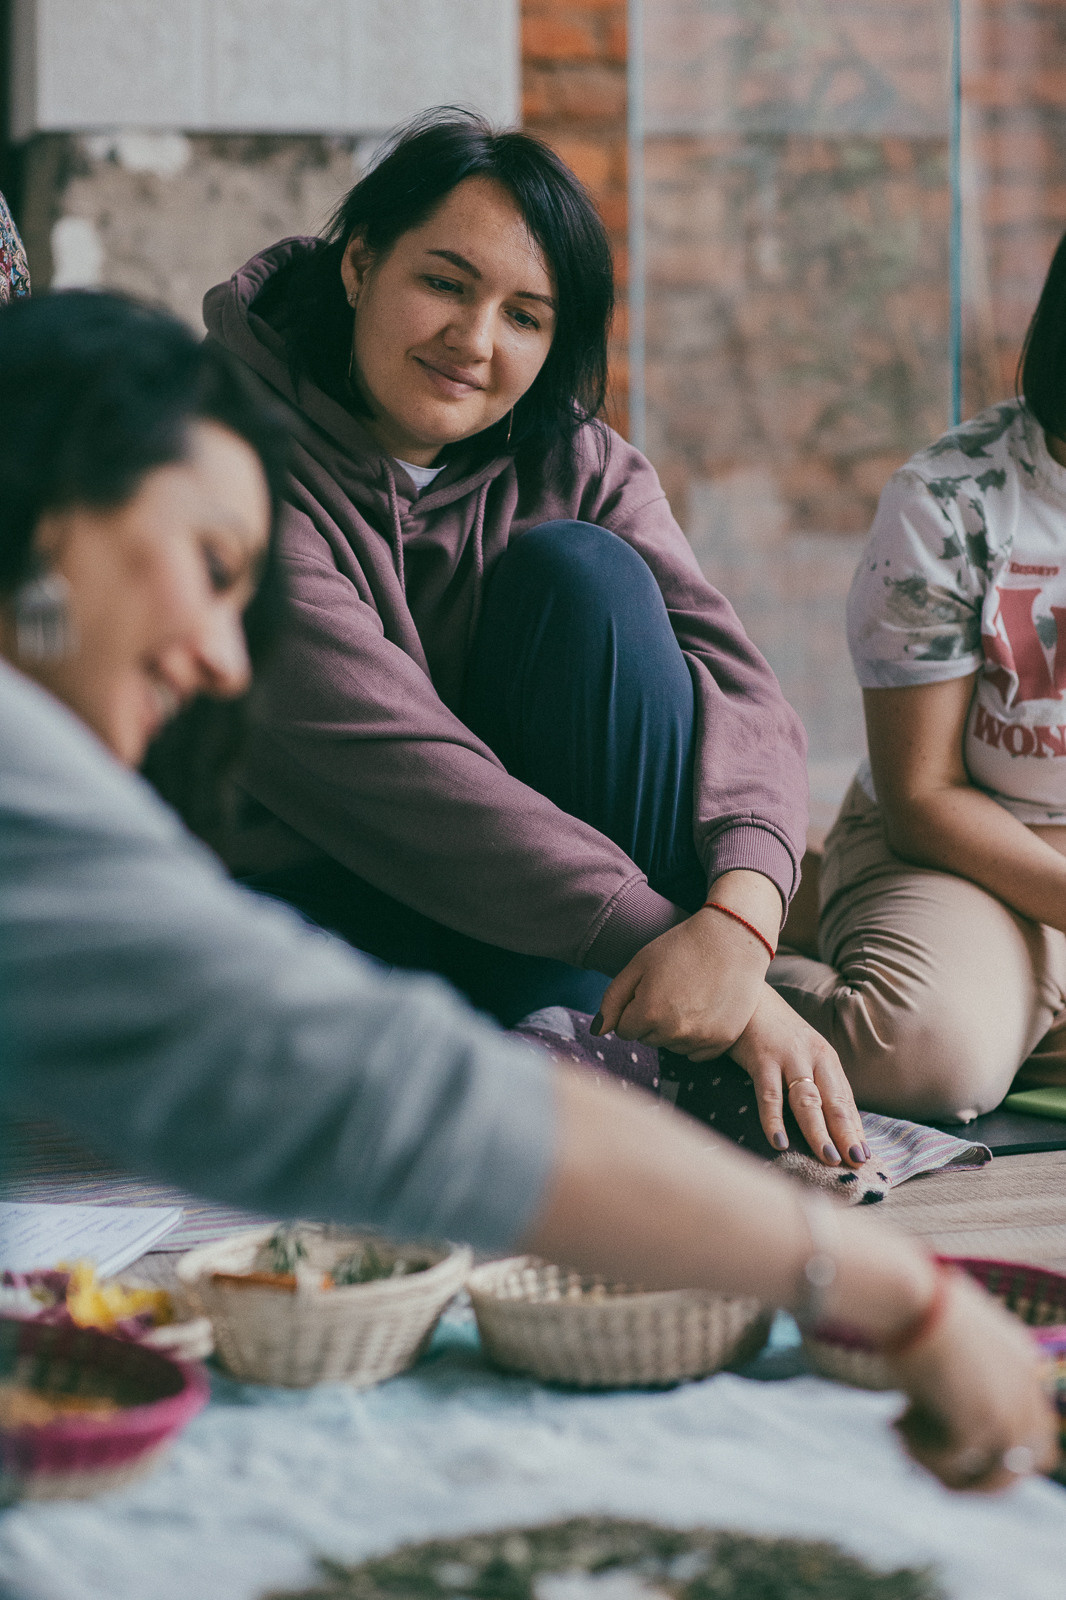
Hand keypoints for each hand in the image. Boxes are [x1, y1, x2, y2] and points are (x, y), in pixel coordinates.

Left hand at [595, 903, 766, 1056]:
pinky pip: (696, 1053)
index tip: (651, 989)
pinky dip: (697, 1037)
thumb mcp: (639, 964)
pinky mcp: (722, 1041)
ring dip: (675, 1029)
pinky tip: (705, 1010)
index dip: (635, 1008)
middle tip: (673, 989)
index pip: (624, 1030)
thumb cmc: (681, 946)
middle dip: (653, 1019)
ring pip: (672, 1046)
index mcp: (648, 1012)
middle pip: (648, 1039)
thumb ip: (613, 1000)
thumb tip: (598, 1031)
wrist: (733, 938)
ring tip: (690, 996)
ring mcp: (701, 1038)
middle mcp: (674, 1031)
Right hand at [729, 985, 868, 1166]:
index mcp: (826, 1058)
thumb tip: (830, 1122)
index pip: (845, 1100)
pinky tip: (779, 1143)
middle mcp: (812, 1057)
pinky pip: (769, 1095)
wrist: (746, 996)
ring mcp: (788, 1057)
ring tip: (828, 1157)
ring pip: (807, 1101)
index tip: (864, 1157)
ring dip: (818, 1131)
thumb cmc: (775, 1031)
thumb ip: (815, 1080)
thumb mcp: (802, 1051)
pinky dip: (774, 1120)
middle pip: (833, 1101)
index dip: (855, 1129)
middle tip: (856, 1161)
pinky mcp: (761, 1058)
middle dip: (846, 1133)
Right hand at [889, 1272, 1058, 1491]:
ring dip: (943, 1468)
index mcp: (1026, 1368)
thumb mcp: (956, 1340)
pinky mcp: (980, 1427)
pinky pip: (951, 1466)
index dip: (992, 1452)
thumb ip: (971, 1376)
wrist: (910, 1299)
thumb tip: (952, 1417)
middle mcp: (1027, 1396)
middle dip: (971, 1475)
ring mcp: (1009, 1415)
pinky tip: (895, 1420)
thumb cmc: (918, 1307)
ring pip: (987, 1480)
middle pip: (1015, 1470)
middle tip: (925, 1453)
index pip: (1036, 1439)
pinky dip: (919, 1451)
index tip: (943, 1440)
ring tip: (902, 1439)